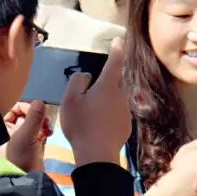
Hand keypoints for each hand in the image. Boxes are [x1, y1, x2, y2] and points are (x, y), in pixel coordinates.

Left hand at [0, 99, 51, 171]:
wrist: (26, 183)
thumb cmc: (19, 161)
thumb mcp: (24, 137)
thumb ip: (32, 118)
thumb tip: (40, 101)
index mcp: (3, 129)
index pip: (14, 110)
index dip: (25, 107)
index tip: (35, 112)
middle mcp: (12, 134)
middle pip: (25, 116)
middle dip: (36, 115)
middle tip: (44, 118)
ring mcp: (24, 142)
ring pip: (33, 125)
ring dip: (42, 122)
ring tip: (48, 125)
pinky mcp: (34, 149)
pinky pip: (40, 134)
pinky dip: (45, 131)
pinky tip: (49, 133)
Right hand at [60, 37, 129, 164]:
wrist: (98, 155)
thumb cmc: (81, 125)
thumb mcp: (70, 99)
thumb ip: (77, 81)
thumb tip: (87, 75)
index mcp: (108, 85)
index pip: (114, 62)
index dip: (116, 49)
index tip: (118, 40)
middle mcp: (121, 95)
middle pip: (115, 81)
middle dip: (107, 80)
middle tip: (91, 91)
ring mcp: (126, 111)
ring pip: (116, 98)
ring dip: (106, 100)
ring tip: (90, 114)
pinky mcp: (126, 125)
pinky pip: (116, 114)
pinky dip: (108, 115)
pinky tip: (97, 126)